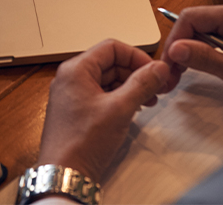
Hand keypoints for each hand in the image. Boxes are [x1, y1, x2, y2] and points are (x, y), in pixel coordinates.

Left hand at [37, 39, 168, 182]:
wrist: (65, 174)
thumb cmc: (82, 142)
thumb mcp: (120, 109)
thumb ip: (141, 84)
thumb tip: (158, 68)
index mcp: (76, 69)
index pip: (111, 47)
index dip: (136, 56)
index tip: (153, 70)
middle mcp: (71, 77)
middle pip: (110, 62)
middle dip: (135, 73)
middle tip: (156, 87)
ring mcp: (72, 94)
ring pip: (107, 79)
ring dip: (129, 87)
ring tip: (148, 100)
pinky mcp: (76, 110)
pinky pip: (101, 94)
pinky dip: (119, 98)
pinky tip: (133, 110)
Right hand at [161, 3, 222, 104]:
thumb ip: (207, 59)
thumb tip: (176, 49)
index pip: (190, 18)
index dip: (175, 39)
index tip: (169, 63)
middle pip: (193, 22)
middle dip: (178, 45)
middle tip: (171, 73)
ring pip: (201, 30)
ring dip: (187, 49)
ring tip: (180, 73)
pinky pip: (212, 36)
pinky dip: (200, 50)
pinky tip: (196, 65)